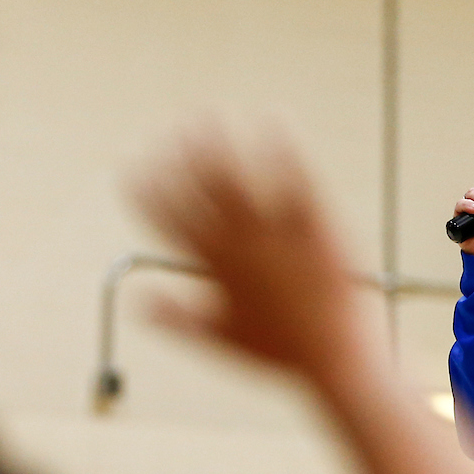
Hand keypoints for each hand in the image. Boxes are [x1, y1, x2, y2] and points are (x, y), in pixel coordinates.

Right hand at [132, 123, 357, 377]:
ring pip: (236, 175)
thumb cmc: (280, 352)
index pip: (162, 216)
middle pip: (195, 186)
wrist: (339, 359)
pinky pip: (294, 177)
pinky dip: (279, 145)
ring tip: (206, 114)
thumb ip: (174, 319)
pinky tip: (272, 118)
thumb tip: (136, 301)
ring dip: (216, 140)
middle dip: (177, 151)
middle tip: (172, 125)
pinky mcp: (316, 227)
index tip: (134, 163)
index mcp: (211, 268)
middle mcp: (238, 246)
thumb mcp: (219, 340)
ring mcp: (277, 234)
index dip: (142, 186)